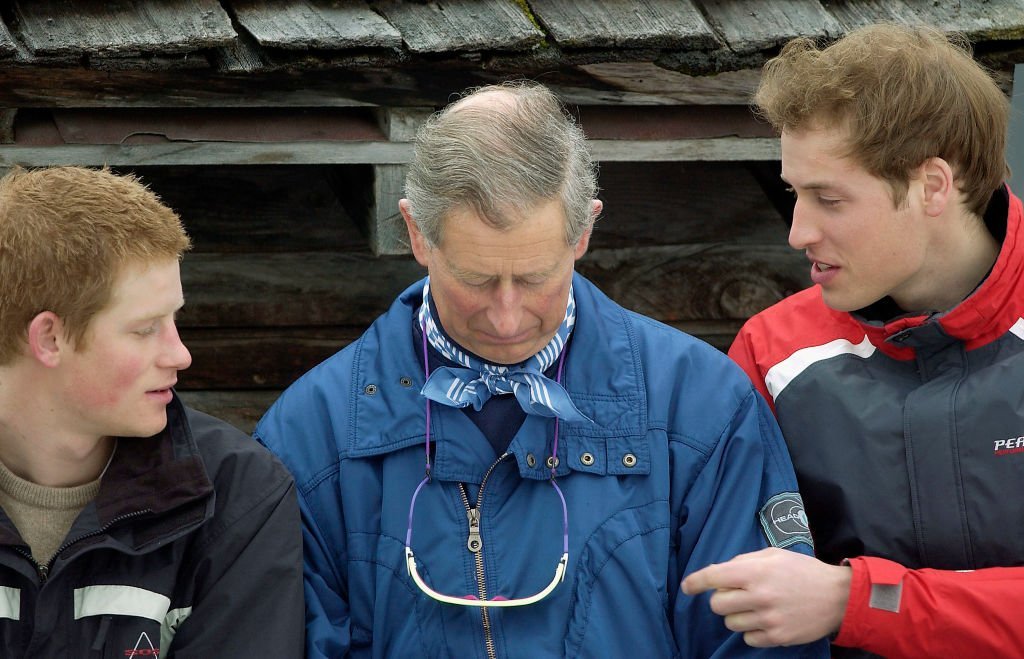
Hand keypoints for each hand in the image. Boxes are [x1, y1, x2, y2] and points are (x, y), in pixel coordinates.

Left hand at [681, 547, 850, 646]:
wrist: (837, 596)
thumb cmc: (802, 570)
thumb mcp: (772, 555)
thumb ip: (744, 562)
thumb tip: (719, 573)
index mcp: (755, 572)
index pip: (713, 577)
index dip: (696, 582)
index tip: (687, 587)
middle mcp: (759, 596)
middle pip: (717, 605)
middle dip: (722, 599)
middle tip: (737, 595)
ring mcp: (768, 620)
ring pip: (730, 623)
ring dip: (737, 615)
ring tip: (756, 607)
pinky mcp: (777, 638)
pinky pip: (747, 638)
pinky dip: (752, 631)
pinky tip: (766, 620)